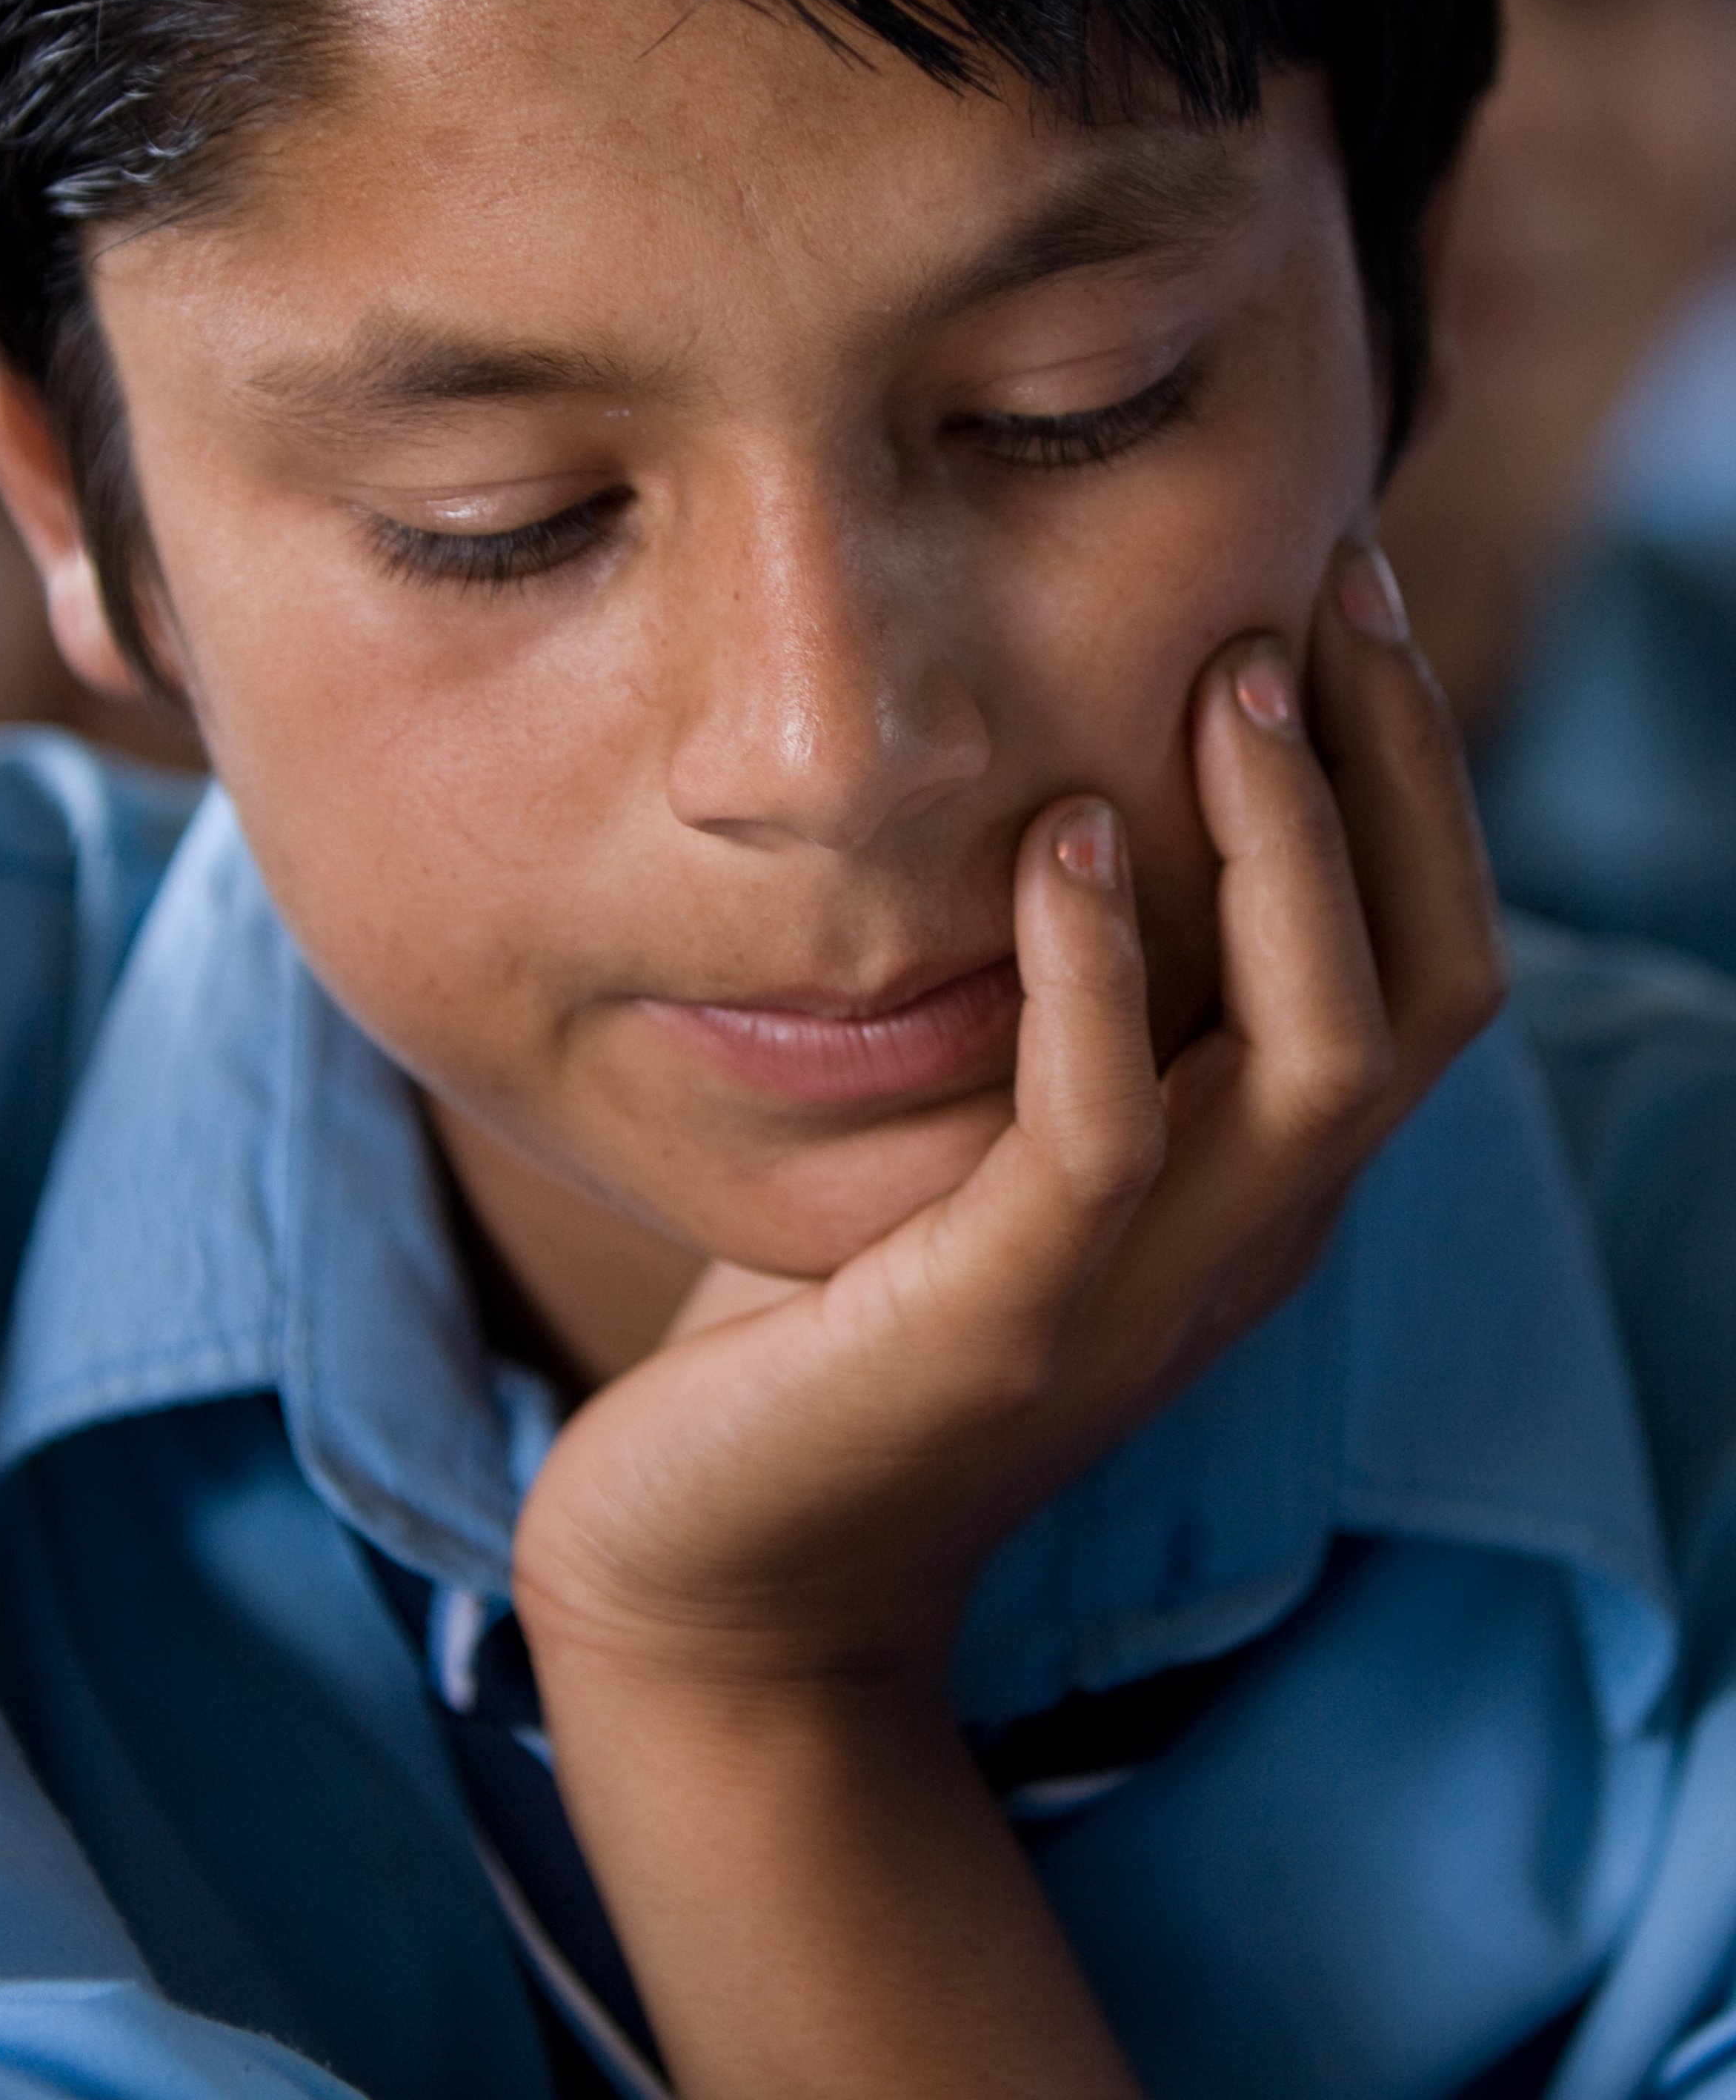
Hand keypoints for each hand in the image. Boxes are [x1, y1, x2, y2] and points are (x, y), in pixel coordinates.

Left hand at [515, 541, 1502, 1692]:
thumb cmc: (842, 1318)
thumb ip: (1076, 1014)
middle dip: (1396, 774)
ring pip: (1318, 1055)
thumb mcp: (996, 1138)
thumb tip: (1079, 787)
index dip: (1420, 781)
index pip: (1427, 971)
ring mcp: (1143, 1297)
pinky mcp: (1001, 1328)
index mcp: (1258, 1192)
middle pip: (1423, 992)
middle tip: (1326, 586)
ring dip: (1285, 850)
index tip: (1347, 592)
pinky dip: (1097, 973)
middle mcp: (1247, 1244)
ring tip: (1227, 678)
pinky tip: (1052, 836)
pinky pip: (1103, 1133)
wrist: (723, 1565)